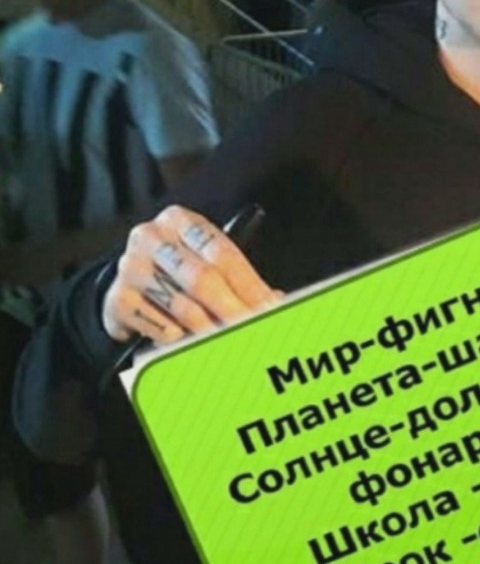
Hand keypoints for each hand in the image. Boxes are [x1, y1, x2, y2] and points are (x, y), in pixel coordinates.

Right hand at [102, 205, 281, 343]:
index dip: (251, 285)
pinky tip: (191, 341)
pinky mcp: (118, 298)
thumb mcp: (208, 263)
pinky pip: (158, 325)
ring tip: (231, 342)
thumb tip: (277, 300)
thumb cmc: (179, 273)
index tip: (272, 309)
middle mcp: (152, 237)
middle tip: (254, 330)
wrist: (130, 286)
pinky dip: (180, 338)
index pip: (224, 254)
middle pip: (203, 279)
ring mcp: (131, 266)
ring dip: (211, 330)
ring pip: (182, 306)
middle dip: (234, 310)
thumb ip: (241, 280)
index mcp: (182, 221)